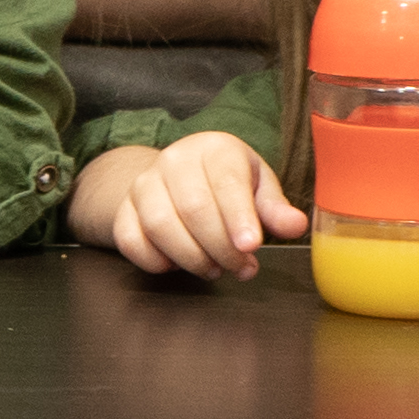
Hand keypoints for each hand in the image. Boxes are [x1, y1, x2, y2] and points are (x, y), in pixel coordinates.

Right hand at [106, 131, 301, 279]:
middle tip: (243, 268)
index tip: (251, 246)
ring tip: (216, 269)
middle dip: (221, 247)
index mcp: (214, 148)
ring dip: (192, 258)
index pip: (225, 181)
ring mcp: (144, 184)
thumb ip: (274, 207)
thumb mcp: (257, 185)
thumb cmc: (226, 181)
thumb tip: (295, 225)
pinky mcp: (124, 210)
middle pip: (193, 208)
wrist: (176, 174)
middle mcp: (174, 161)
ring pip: (160, 227)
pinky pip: (132, 241)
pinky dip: (156, 261)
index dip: (238, 216)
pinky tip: (179, 264)